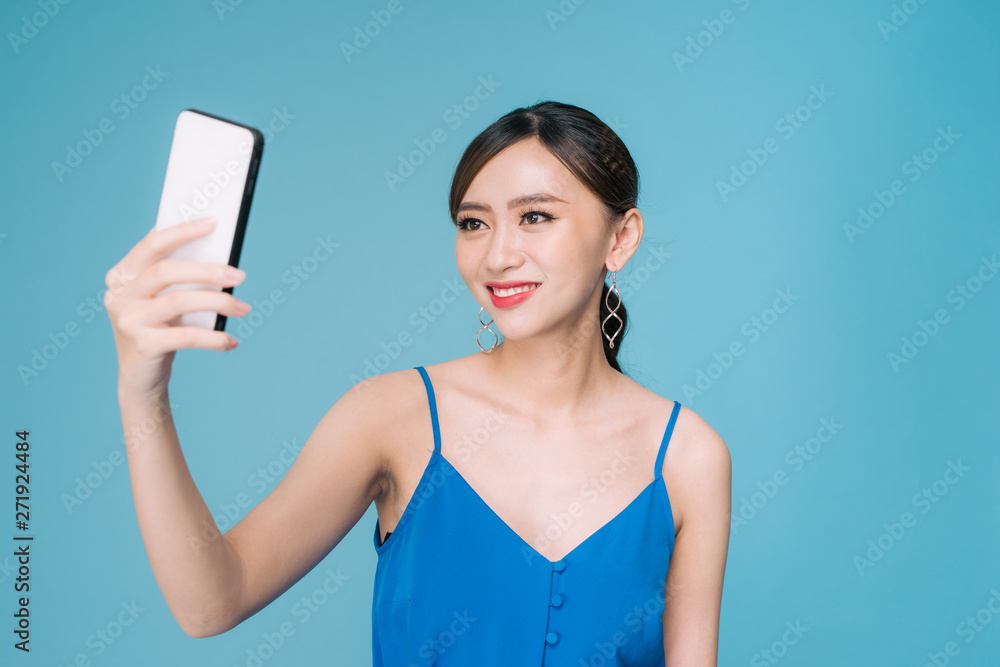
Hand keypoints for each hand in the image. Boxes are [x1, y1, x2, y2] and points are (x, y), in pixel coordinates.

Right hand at [104, 217, 251, 399]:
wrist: (141, 377)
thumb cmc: (159, 328)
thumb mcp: (162, 299)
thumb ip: (177, 275)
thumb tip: (214, 247)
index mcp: (122, 276)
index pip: (152, 245)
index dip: (181, 231)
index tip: (213, 222)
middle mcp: (119, 295)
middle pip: (167, 271)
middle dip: (208, 271)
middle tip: (240, 275)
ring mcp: (129, 320)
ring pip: (179, 302)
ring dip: (219, 303)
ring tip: (244, 308)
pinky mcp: (143, 346)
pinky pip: (187, 336)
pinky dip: (214, 338)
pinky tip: (231, 341)